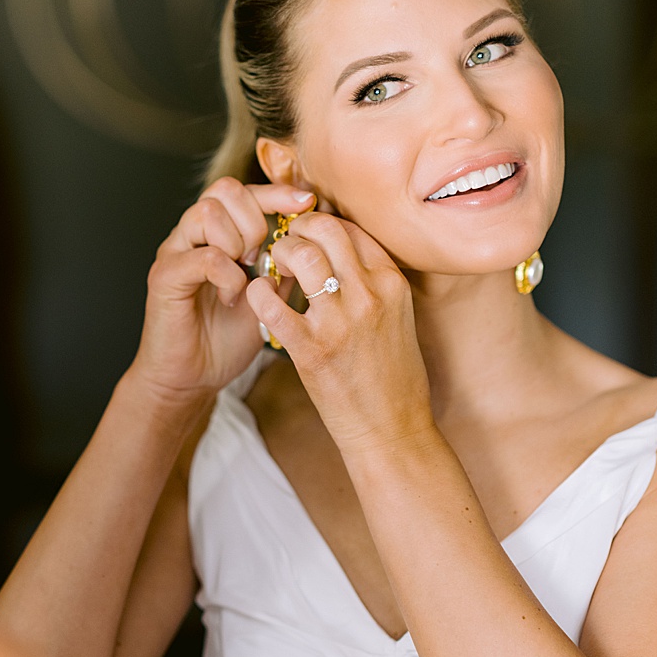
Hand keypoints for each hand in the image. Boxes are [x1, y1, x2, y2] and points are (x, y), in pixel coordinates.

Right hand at [130, 177, 313, 406]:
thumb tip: (315, 243)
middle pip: (224, 189)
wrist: (192, 377)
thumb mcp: (268, 298)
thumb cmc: (226, 339)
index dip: (277, 192)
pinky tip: (232, 297)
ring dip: (238, 241)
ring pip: (208, 213)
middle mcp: (192, 235)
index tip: (308, 202)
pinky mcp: (165, 277)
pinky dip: (228, 275)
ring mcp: (175, 252)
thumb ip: (284, 267)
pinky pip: (203, 256)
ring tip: (245, 274)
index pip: (245, 191)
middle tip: (262, 256)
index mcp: (216, 234)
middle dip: (255, 217)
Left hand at [244, 210, 434, 451]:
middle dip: (297, 230)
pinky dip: (259, 292)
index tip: (307, 237)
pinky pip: (272, 304)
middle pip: (325, 230)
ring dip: (279, 254)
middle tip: (285, 246)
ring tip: (273, 267)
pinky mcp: (312, 350)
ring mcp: (340, 322)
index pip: (351, 229)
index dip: (321, 225)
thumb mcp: (397, 317)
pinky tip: (259, 297)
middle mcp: (369, 295)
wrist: (393, 430)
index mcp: (392, 283)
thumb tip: (341, 253)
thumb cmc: (394, 377)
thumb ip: (373, 283)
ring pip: (301, 256)